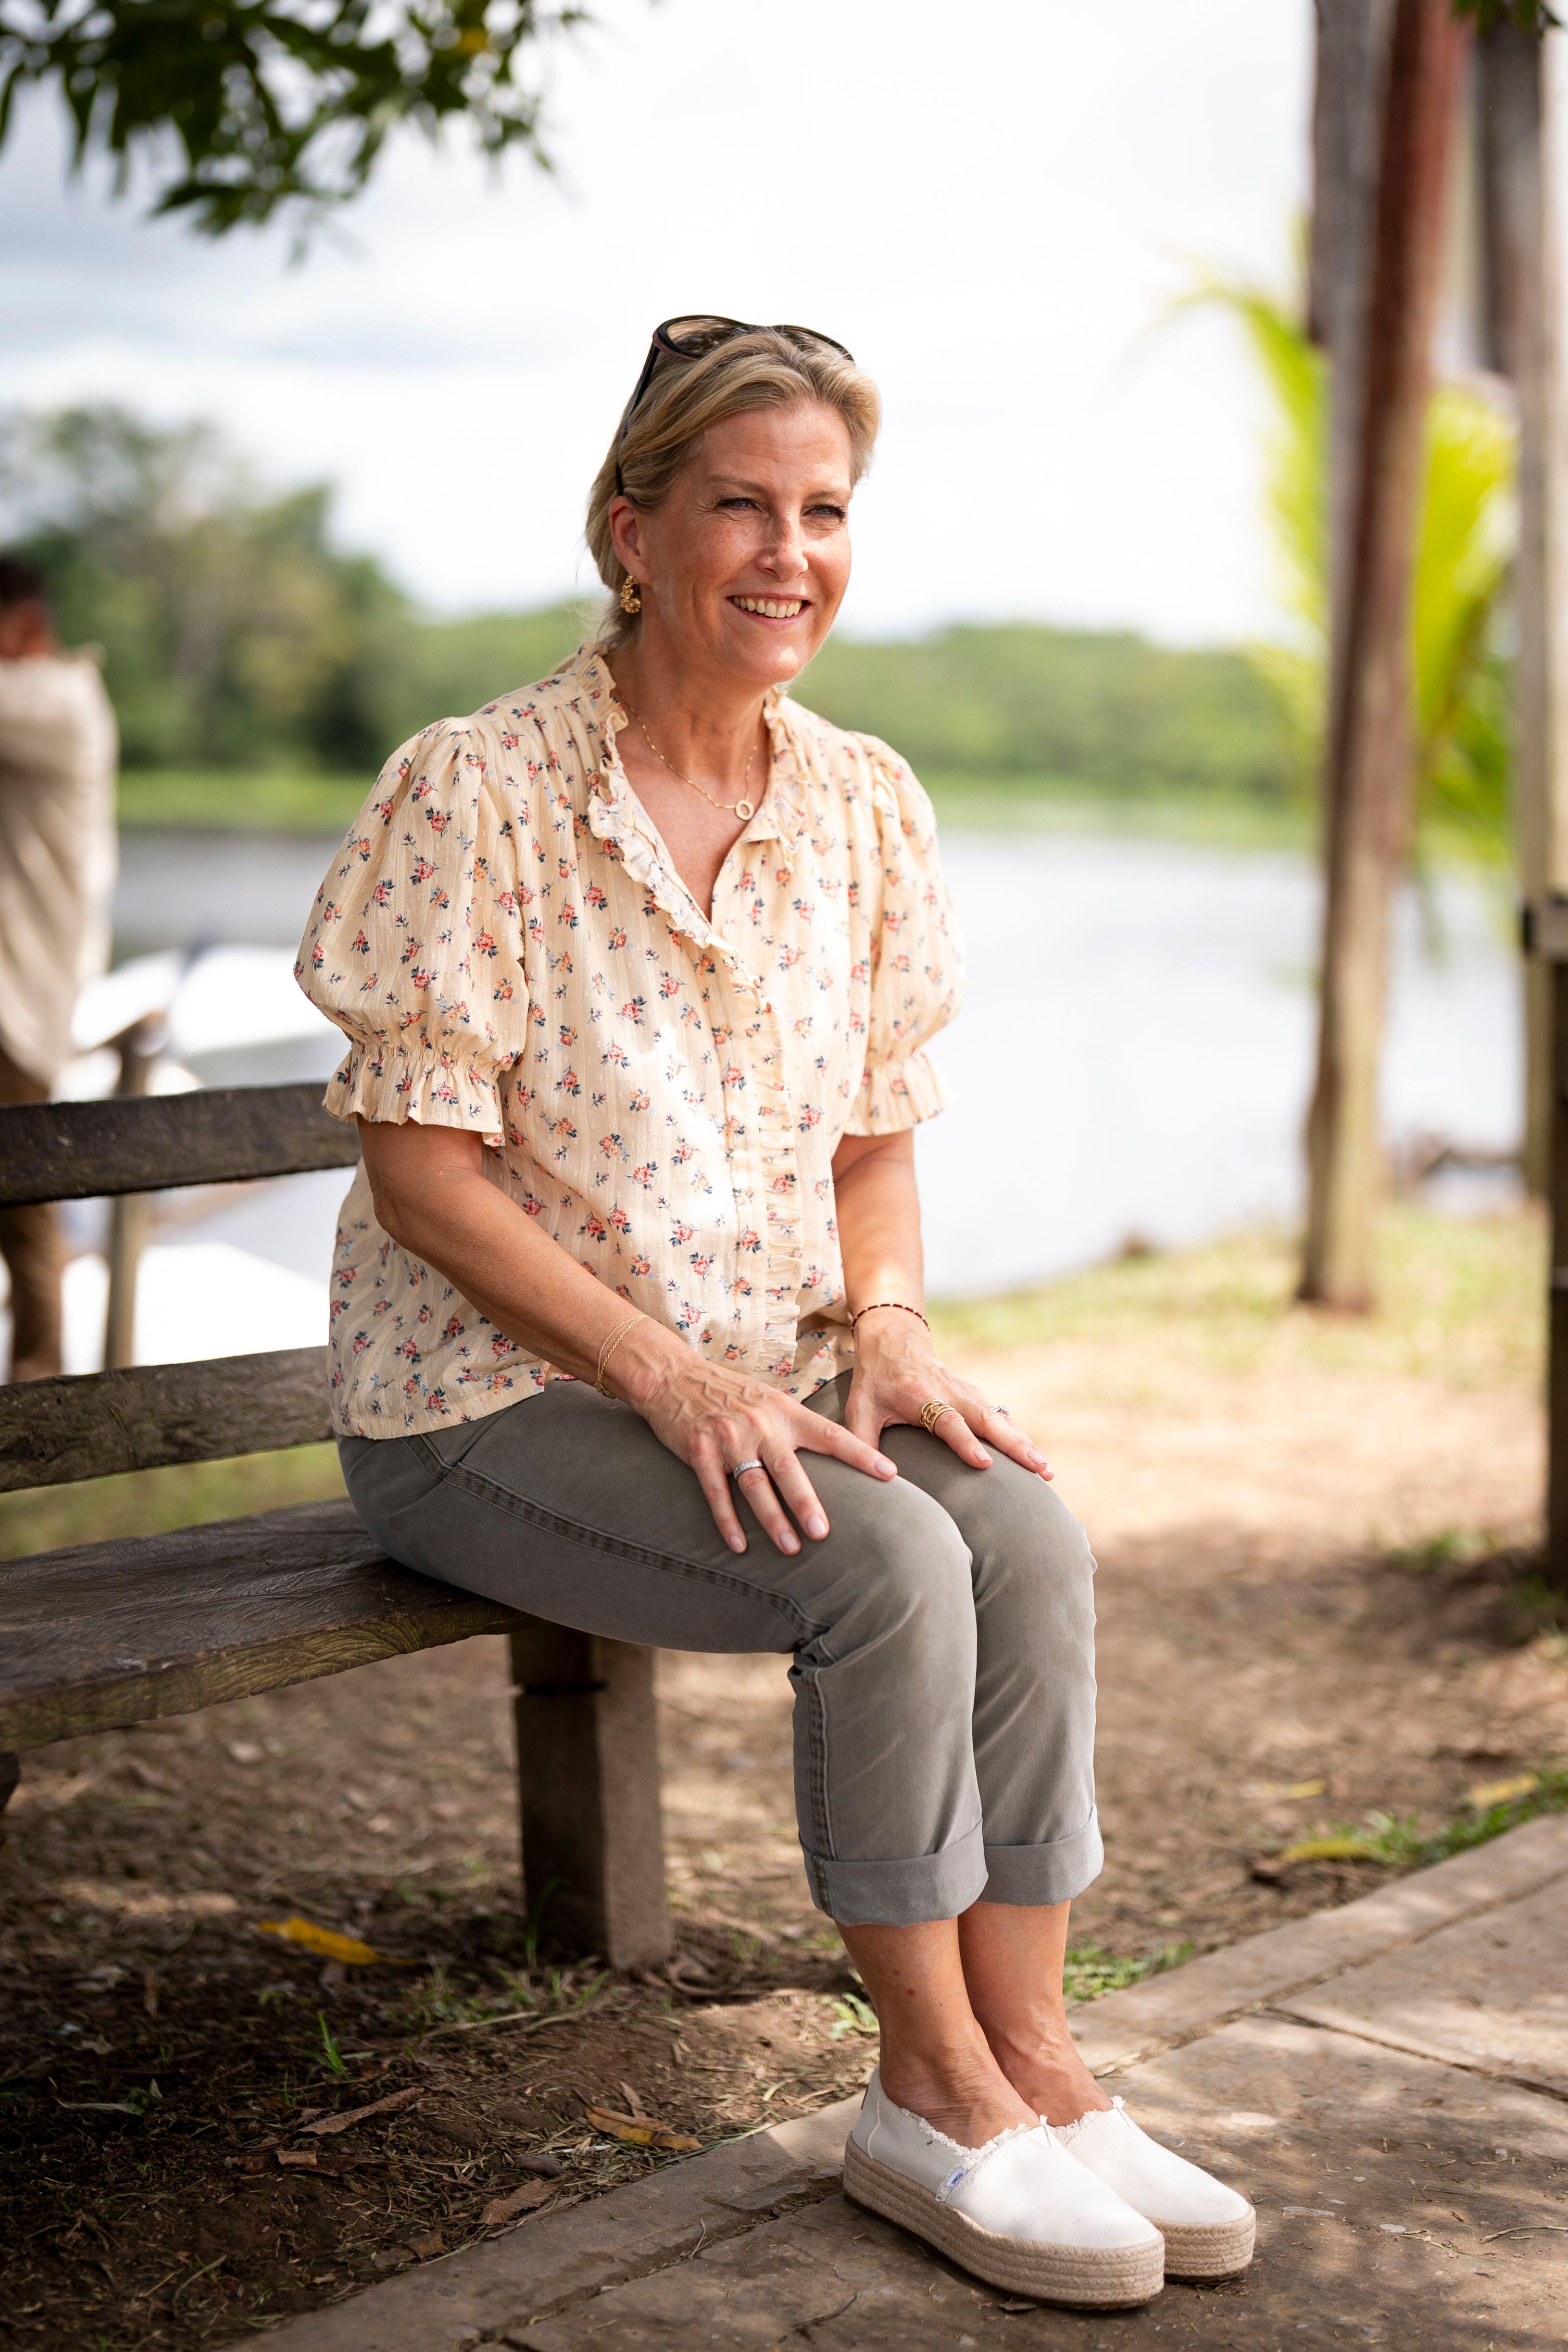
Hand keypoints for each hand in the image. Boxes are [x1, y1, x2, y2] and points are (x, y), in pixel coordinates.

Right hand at [612, 1327, 896, 1555]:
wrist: (673, 1377)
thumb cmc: (729, 1393)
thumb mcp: (768, 1399)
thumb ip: (795, 1426)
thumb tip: (833, 1453)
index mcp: (784, 1410)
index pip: (830, 1434)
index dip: (860, 1454)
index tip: (889, 1474)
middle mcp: (759, 1423)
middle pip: (788, 1468)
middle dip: (806, 1501)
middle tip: (824, 1532)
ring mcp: (728, 1438)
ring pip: (754, 1485)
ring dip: (772, 1519)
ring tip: (790, 1548)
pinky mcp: (699, 1452)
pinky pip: (716, 1492)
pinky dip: (727, 1522)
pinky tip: (739, 1546)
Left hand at [844, 1308, 1052, 1479]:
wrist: (894, 1338)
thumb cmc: (874, 1379)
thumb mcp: (859, 1408)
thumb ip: (862, 1443)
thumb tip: (873, 1478)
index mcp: (920, 1394)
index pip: (947, 1420)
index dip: (965, 1442)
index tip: (984, 1463)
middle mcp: (949, 1391)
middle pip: (986, 1418)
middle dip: (1013, 1445)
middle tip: (1037, 1469)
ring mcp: (966, 1391)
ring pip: (1000, 1418)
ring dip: (1023, 1443)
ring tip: (1045, 1470)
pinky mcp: (974, 1395)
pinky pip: (1000, 1416)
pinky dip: (1018, 1436)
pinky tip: (1034, 1458)